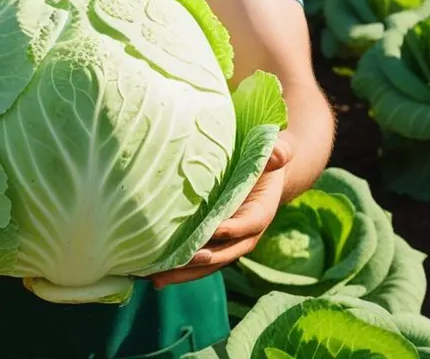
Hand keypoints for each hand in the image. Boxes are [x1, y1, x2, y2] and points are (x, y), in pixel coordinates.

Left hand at [148, 135, 293, 290]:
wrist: (261, 175)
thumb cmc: (264, 159)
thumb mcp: (275, 151)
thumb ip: (277, 152)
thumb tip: (277, 154)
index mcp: (261, 212)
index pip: (249, 224)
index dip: (234, 228)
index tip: (216, 230)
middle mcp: (246, 234)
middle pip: (226, 253)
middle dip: (204, 260)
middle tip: (183, 261)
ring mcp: (228, 242)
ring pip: (207, 263)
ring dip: (183, 272)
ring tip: (156, 278)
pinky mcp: (213, 244)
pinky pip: (196, 260)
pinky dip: (176, 267)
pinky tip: (151, 273)